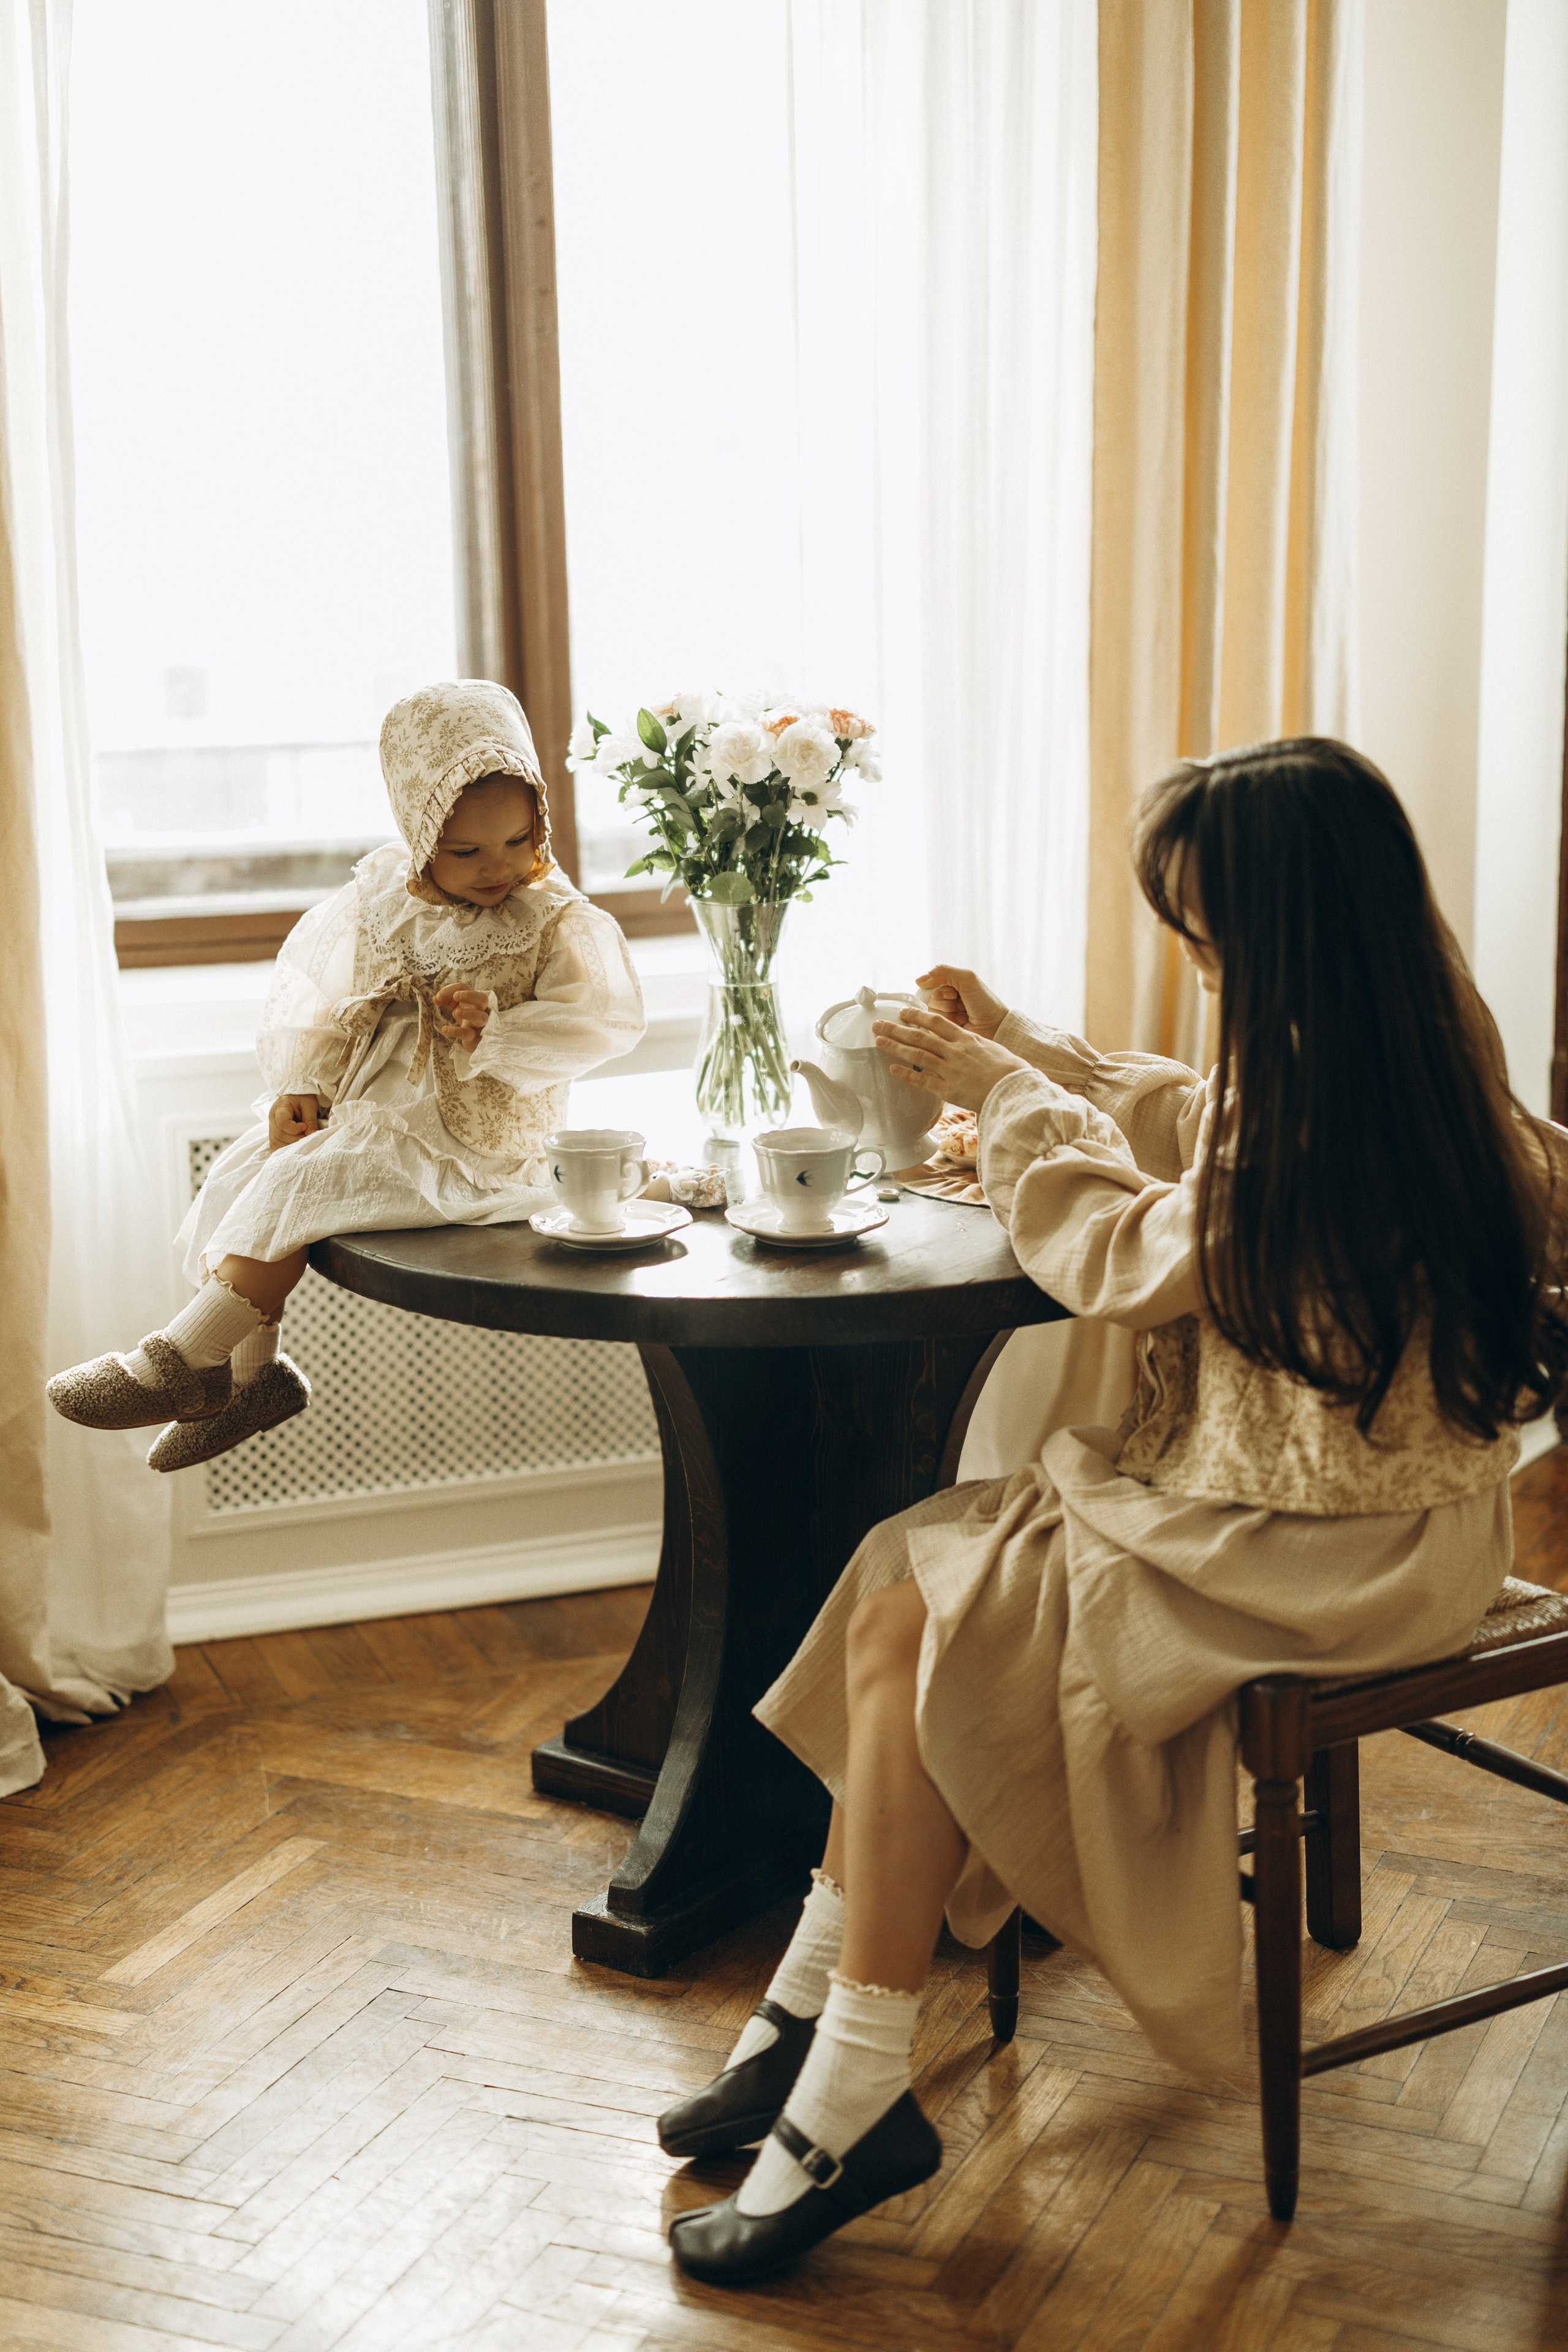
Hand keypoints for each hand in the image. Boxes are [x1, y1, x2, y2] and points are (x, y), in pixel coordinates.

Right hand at [268, 1093, 319, 1148]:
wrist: (296, 1098)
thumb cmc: (303, 1099)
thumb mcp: (310, 1106)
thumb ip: (311, 1120)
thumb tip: (311, 1135)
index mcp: (280, 1108)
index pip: (282, 1122)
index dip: (295, 1129)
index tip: (304, 1126)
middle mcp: (272, 1118)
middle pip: (280, 1134)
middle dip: (296, 1138)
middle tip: (307, 1135)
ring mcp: (271, 1127)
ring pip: (276, 1142)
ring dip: (291, 1144)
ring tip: (302, 1137)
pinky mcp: (273, 1135)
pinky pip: (276, 1145)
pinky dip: (286, 1147)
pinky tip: (296, 1141)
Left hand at [434, 986, 491, 1052]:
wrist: (474, 1038)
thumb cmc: (466, 1017)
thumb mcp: (456, 1006)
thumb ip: (446, 1000)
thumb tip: (435, 998)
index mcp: (473, 999)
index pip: (464, 988)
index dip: (451, 989)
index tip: (438, 996)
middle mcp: (479, 1010)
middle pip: (482, 999)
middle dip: (470, 995)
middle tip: (456, 996)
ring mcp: (478, 1024)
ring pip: (481, 1017)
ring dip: (470, 1013)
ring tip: (456, 1012)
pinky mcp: (474, 1037)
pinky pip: (468, 1034)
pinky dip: (457, 1032)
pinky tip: (445, 1029)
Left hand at [873, 1007, 1029, 1113]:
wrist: (1017, 1088)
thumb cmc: (1011, 1070)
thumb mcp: (992, 1048)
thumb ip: (975, 1045)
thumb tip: (968, 1042)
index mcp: (966, 1039)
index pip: (936, 1022)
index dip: (917, 1016)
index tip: (903, 1012)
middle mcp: (955, 1051)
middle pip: (920, 1036)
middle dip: (897, 1029)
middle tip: (878, 1024)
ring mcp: (950, 1070)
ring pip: (917, 1055)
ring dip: (896, 1047)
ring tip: (879, 1041)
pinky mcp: (949, 1090)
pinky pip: (923, 1081)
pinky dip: (907, 1075)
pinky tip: (892, 1070)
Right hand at [917, 965, 1009, 1039]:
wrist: (996, 1025)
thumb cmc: (984, 1001)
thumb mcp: (967, 978)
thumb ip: (942, 972)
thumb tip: (918, 980)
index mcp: (948, 985)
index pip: (928, 986)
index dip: (940, 990)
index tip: (954, 993)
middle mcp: (944, 1000)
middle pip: (929, 1001)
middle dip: (946, 1003)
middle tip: (962, 1005)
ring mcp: (944, 1016)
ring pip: (931, 1014)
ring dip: (949, 1014)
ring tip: (964, 1015)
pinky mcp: (943, 1031)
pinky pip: (933, 1027)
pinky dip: (949, 1024)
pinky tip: (961, 1024)